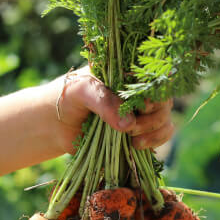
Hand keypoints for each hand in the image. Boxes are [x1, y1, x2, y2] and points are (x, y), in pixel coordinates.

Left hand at [52, 66, 174, 150]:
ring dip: (155, 132)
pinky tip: (137, 146)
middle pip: (164, 101)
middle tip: (131, 128)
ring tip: (133, 140)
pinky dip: (155, 142)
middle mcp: (139, 92)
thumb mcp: (82, 91)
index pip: (155, 77)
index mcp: (128, 74)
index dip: (155, 93)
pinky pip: (160, 136)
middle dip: (153, 118)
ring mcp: (141, 114)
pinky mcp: (140, 133)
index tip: (142, 106)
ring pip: (165, 120)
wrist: (55, 124)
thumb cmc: (67, 98)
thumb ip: (103, 102)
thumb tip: (129, 125)